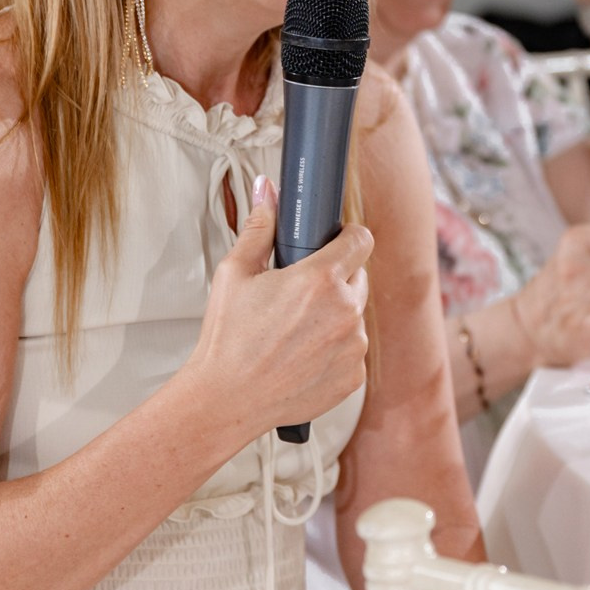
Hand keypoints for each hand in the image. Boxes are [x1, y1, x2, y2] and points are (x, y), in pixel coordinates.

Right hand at [189, 177, 370, 435]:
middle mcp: (345, 311)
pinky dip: (334, 350)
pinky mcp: (354, 376)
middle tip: (300, 294)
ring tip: (295, 330)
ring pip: (354, 316)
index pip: (362, 240)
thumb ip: (259, 228)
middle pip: (358, 278)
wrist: (227, 399)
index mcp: (320, 280)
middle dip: (336, 279)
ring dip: (334, 316)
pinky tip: (302, 355)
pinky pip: (352, 351)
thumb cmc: (228, 338)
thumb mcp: (235, 273)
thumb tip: (266, 191)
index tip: (338, 242)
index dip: (349, 237)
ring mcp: (353, 346)